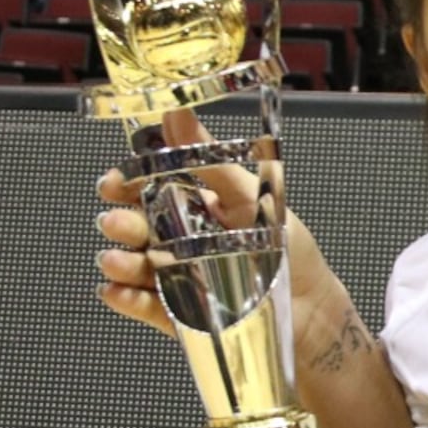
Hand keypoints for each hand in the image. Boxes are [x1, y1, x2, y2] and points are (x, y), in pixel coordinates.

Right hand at [96, 107, 330, 340]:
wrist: (312, 309)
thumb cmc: (290, 251)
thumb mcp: (253, 197)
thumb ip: (211, 159)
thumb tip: (178, 113)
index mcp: (198, 205)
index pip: (151, 187)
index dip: (128, 182)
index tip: (116, 181)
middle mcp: (182, 240)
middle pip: (138, 226)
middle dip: (121, 222)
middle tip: (115, 220)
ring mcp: (177, 277)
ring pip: (136, 265)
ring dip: (120, 260)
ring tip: (118, 259)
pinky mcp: (178, 314)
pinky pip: (145, 306)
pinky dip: (127, 299)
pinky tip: (117, 291)